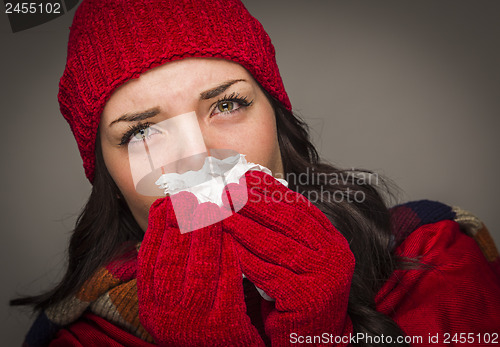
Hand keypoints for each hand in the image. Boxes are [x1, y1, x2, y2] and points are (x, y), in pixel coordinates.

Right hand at [137, 191, 264, 345]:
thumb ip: (167, 268)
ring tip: (213, 208)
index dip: (158, 227)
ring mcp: (195, 320)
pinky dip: (230, 256)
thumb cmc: (195, 322)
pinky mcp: (224, 324)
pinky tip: (234, 236)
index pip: (149, 258)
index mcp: (150, 305)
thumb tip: (169, 221)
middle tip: (192, 196)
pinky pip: (227, 282)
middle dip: (182, 223)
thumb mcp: (171, 299)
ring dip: (206, 235)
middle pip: (172, 259)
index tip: (167, 201)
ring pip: (200, 268)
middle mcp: (166, 314)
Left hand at [222, 171, 354, 345]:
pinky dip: (246, 256)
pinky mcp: (307, 298)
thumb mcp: (300, 258)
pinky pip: (268, 272)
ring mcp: (324, 276)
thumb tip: (256, 194)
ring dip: (245, 226)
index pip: (299, 207)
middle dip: (254, 202)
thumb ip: (286, 232)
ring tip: (221, 211)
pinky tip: (228, 243)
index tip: (245, 176)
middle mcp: (334, 255)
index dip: (271, 190)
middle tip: (228, 188)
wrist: (314, 340)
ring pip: (277, 244)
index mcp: (332, 240)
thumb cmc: (299, 294)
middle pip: (288, 220)